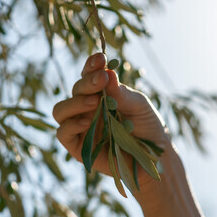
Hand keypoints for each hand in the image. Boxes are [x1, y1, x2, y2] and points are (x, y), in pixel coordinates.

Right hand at [53, 53, 170, 184]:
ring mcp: (80, 128)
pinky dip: (71, 125)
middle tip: (101, 79)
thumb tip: (107, 73)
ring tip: (94, 102)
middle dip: (87, 83)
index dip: (91, 66)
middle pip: (75, 90)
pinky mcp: (78, 148)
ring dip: (75, 102)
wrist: (155, 157)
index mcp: (100, 94)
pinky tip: (86, 121)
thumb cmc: (147, 127)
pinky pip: (63, 133)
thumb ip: (122, 93)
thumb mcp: (139, 105)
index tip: (100, 58)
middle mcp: (86, 109)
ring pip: (61, 110)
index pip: (88, 76)